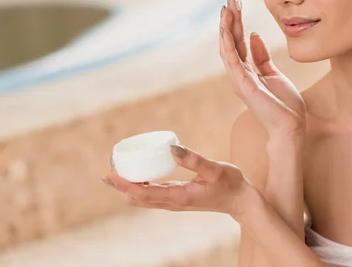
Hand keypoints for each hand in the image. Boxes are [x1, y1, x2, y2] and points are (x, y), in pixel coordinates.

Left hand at [101, 144, 254, 218]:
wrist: (241, 201)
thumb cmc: (230, 184)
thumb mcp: (215, 169)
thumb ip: (194, 159)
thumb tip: (172, 147)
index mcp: (178, 197)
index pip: (142, 193)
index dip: (123, 183)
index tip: (110, 171)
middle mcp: (172, 203)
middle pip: (136, 197)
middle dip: (120, 184)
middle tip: (110, 164)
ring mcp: (173, 202)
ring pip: (142, 198)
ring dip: (128, 185)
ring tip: (118, 168)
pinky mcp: (177, 199)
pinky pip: (151, 195)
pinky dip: (139, 185)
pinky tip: (138, 174)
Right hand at [219, 0, 305, 136]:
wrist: (291, 127)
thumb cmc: (284, 105)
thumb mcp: (274, 74)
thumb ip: (262, 56)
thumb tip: (254, 35)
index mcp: (247, 71)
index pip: (238, 41)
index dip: (236, 21)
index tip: (236, 2)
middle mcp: (239, 74)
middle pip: (230, 41)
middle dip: (230, 18)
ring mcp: (239, 80)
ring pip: (228, 47)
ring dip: (226, 27)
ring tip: (227, 7)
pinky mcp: (244, 85)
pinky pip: (233, 60)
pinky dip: (228, 43)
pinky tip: (226, 28)